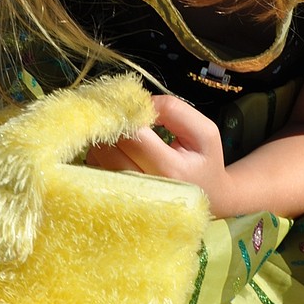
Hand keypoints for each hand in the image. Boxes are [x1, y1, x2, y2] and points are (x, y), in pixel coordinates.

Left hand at [86, 94, 235, 214]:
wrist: (209, 199)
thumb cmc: (205, 162)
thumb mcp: (204, 131)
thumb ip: (175, 110)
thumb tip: (140, 102)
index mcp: (170, 170)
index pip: (134, 135)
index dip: (128, 115)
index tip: (131, 105)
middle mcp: (144, 188)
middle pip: (109, 148)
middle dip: (113, 126)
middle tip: (124, 117)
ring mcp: (126, 198)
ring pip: (97, 159)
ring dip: (103, 140)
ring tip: (123, 136)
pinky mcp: (114, 200)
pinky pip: (95, 170)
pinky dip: (101, 155)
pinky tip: (118, 151)